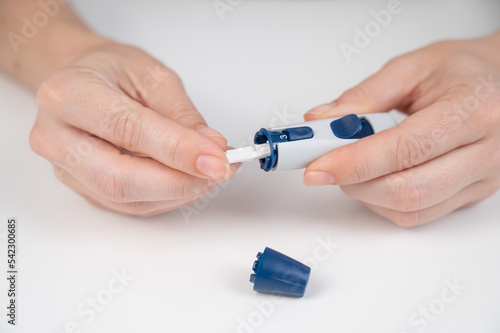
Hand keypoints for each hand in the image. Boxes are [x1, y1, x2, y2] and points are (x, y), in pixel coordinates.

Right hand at [30, 42, 235, 215]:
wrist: (82, 81)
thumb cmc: (113, 72)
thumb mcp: (153, 76)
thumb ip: (182, 115)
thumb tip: (212, 149)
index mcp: (69, 94)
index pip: (128, 129)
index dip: (178, 149)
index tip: (218, 159)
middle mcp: (56, 137)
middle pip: (118, 178)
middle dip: (178, 182)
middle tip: (219, 172)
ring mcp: (65, 168)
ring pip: (126, 199)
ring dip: (178, 192)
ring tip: (209, 173)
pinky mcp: (82, 188)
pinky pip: (129, 205)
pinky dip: (167, 197)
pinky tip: (188, 180)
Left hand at [303, 34, 499, 226]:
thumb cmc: (462, 71)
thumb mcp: (410, 69)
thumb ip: (363, 97)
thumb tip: (322, 121)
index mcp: (473, 110)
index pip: (404, 150)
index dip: (354, 163)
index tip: (318, 166)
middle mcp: (486, 152)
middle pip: (407, 191)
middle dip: (354, 183)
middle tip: (327, 165)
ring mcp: (482, 180)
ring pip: (410, 210)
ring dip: (366, 194)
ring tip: (354, 164)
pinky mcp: (471, 197)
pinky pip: (419, 214)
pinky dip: (384, 202)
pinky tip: (376, 177)